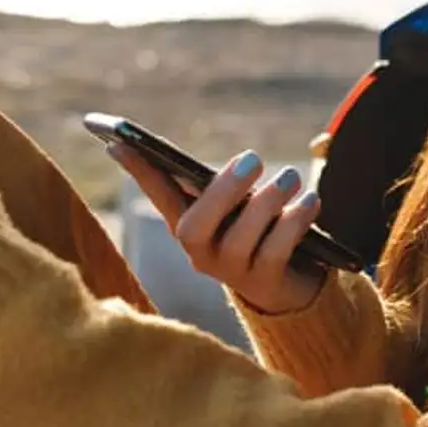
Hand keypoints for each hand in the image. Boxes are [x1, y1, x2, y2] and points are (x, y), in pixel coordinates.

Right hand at [107, 145, 324, 314]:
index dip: (137, 171)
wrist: (291, 286)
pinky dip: (295, 222)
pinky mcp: (265, 283)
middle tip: (252, 158)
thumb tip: (242, 162)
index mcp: (188, 226)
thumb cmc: (260, 231)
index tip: (116, 141)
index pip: (157, 196)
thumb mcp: (240, 206)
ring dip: (268, 202)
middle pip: (195, 227)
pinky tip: (311, 200)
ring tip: (290, 176)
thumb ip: (229, 188)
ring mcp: (230, 272)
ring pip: (240, 239)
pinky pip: (276, 251)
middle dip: (223, 191)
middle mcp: (200, 253)